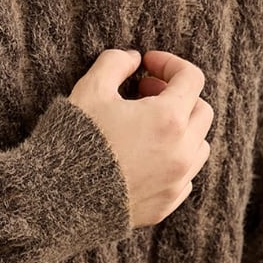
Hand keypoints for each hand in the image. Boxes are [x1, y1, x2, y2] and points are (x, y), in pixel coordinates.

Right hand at [66, 47, 212, 228]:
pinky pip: (185, 176)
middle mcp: (181, 151)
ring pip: (200, 146)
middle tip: (146, 92)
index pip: (191, 78)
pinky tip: (146, 155)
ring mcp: (176, 181)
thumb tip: (132, 58)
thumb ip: (114, 63)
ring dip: (182, 129)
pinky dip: (174, 160)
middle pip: (202, 111)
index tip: (147, 64)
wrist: (60, 200)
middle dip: (178, 95)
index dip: (169, 63)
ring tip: (149, 125)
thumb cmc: (74, 142)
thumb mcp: (90, 90)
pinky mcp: (166, 204)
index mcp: (168, 119)